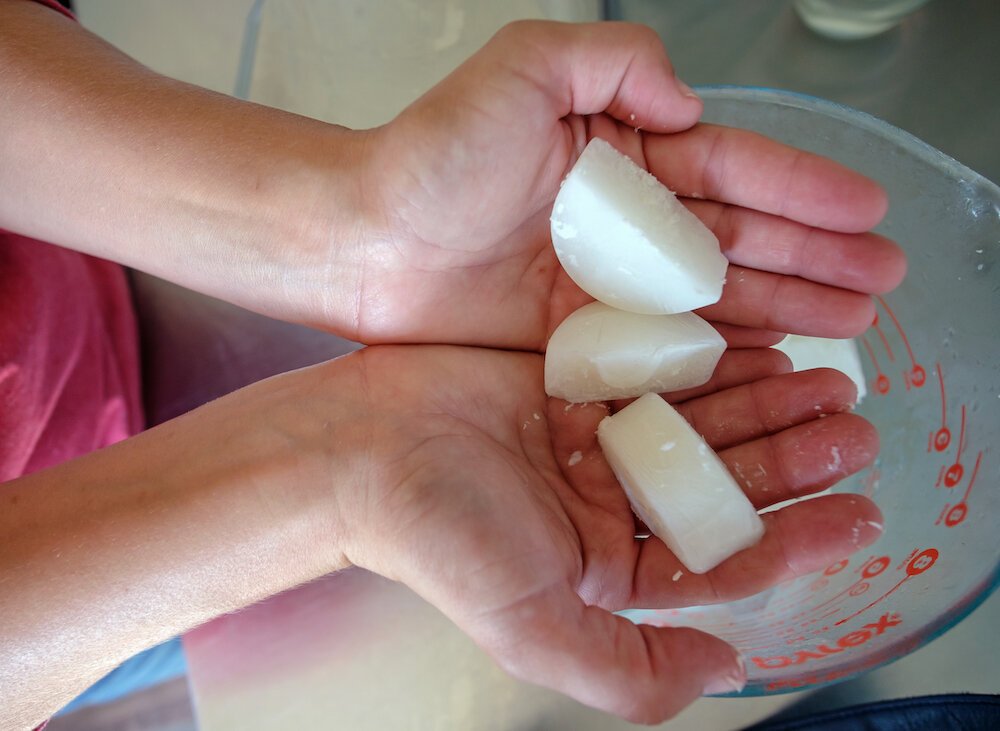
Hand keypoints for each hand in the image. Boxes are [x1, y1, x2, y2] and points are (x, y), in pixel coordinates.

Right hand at [342, 344, 881, 722]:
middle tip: (854, 431)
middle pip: (723, 483)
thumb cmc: (437, 537)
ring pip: (701, 422)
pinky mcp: (576, 382)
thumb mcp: (535, 628)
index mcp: (608, 568)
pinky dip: (710, 360)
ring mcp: (595, 439)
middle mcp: (609, 505)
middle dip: (793, 460)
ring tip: (827, 384)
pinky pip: (658, 368)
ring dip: (766, 405)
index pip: (722, 558)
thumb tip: (728, 670)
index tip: (860, 515)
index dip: (797, 538)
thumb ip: (630, 670)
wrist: (357, 450)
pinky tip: (759, 347)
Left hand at [350, 20, 904, 348]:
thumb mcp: (525, 69)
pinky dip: (728, 355)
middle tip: (883, 279)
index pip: (732, 169)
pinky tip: (779, 360)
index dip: (803, 189)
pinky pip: (671, 347)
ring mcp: (612, 285)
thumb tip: (690, 103)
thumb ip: (613, 63)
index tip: (866, 210)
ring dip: (790, 307)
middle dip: (817, 257)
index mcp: (626, 153)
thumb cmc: (433, 154)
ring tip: (856, 324)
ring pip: (720, 296)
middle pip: (742, 238)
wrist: (369, 241)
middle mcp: (630, 221)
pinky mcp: (587, 338)